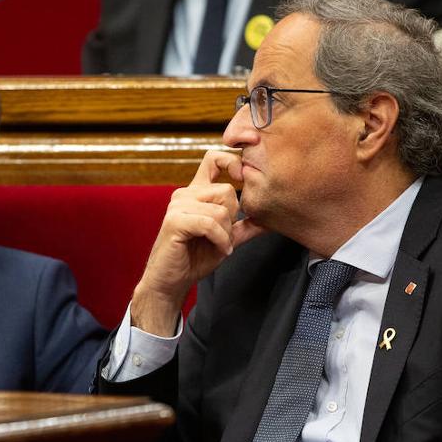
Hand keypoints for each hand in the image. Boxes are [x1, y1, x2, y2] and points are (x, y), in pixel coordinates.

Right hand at [130, 150, 265, 334]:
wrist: (171, 282)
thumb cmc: (195, 259)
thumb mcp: (226, 239)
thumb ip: (244, 226)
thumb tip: (269, 219)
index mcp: (196, 192)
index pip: (213, 159)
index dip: (231, 161)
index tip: (242, 178)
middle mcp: (185, 194)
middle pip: (227, 191)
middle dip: (233, 218)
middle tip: (224, 237)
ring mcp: (178, 206)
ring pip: (220, 210)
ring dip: (226, 234)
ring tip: (220, 246)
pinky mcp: (175, 221)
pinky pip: (210, 224)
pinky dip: (220, 240)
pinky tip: (220, 250)